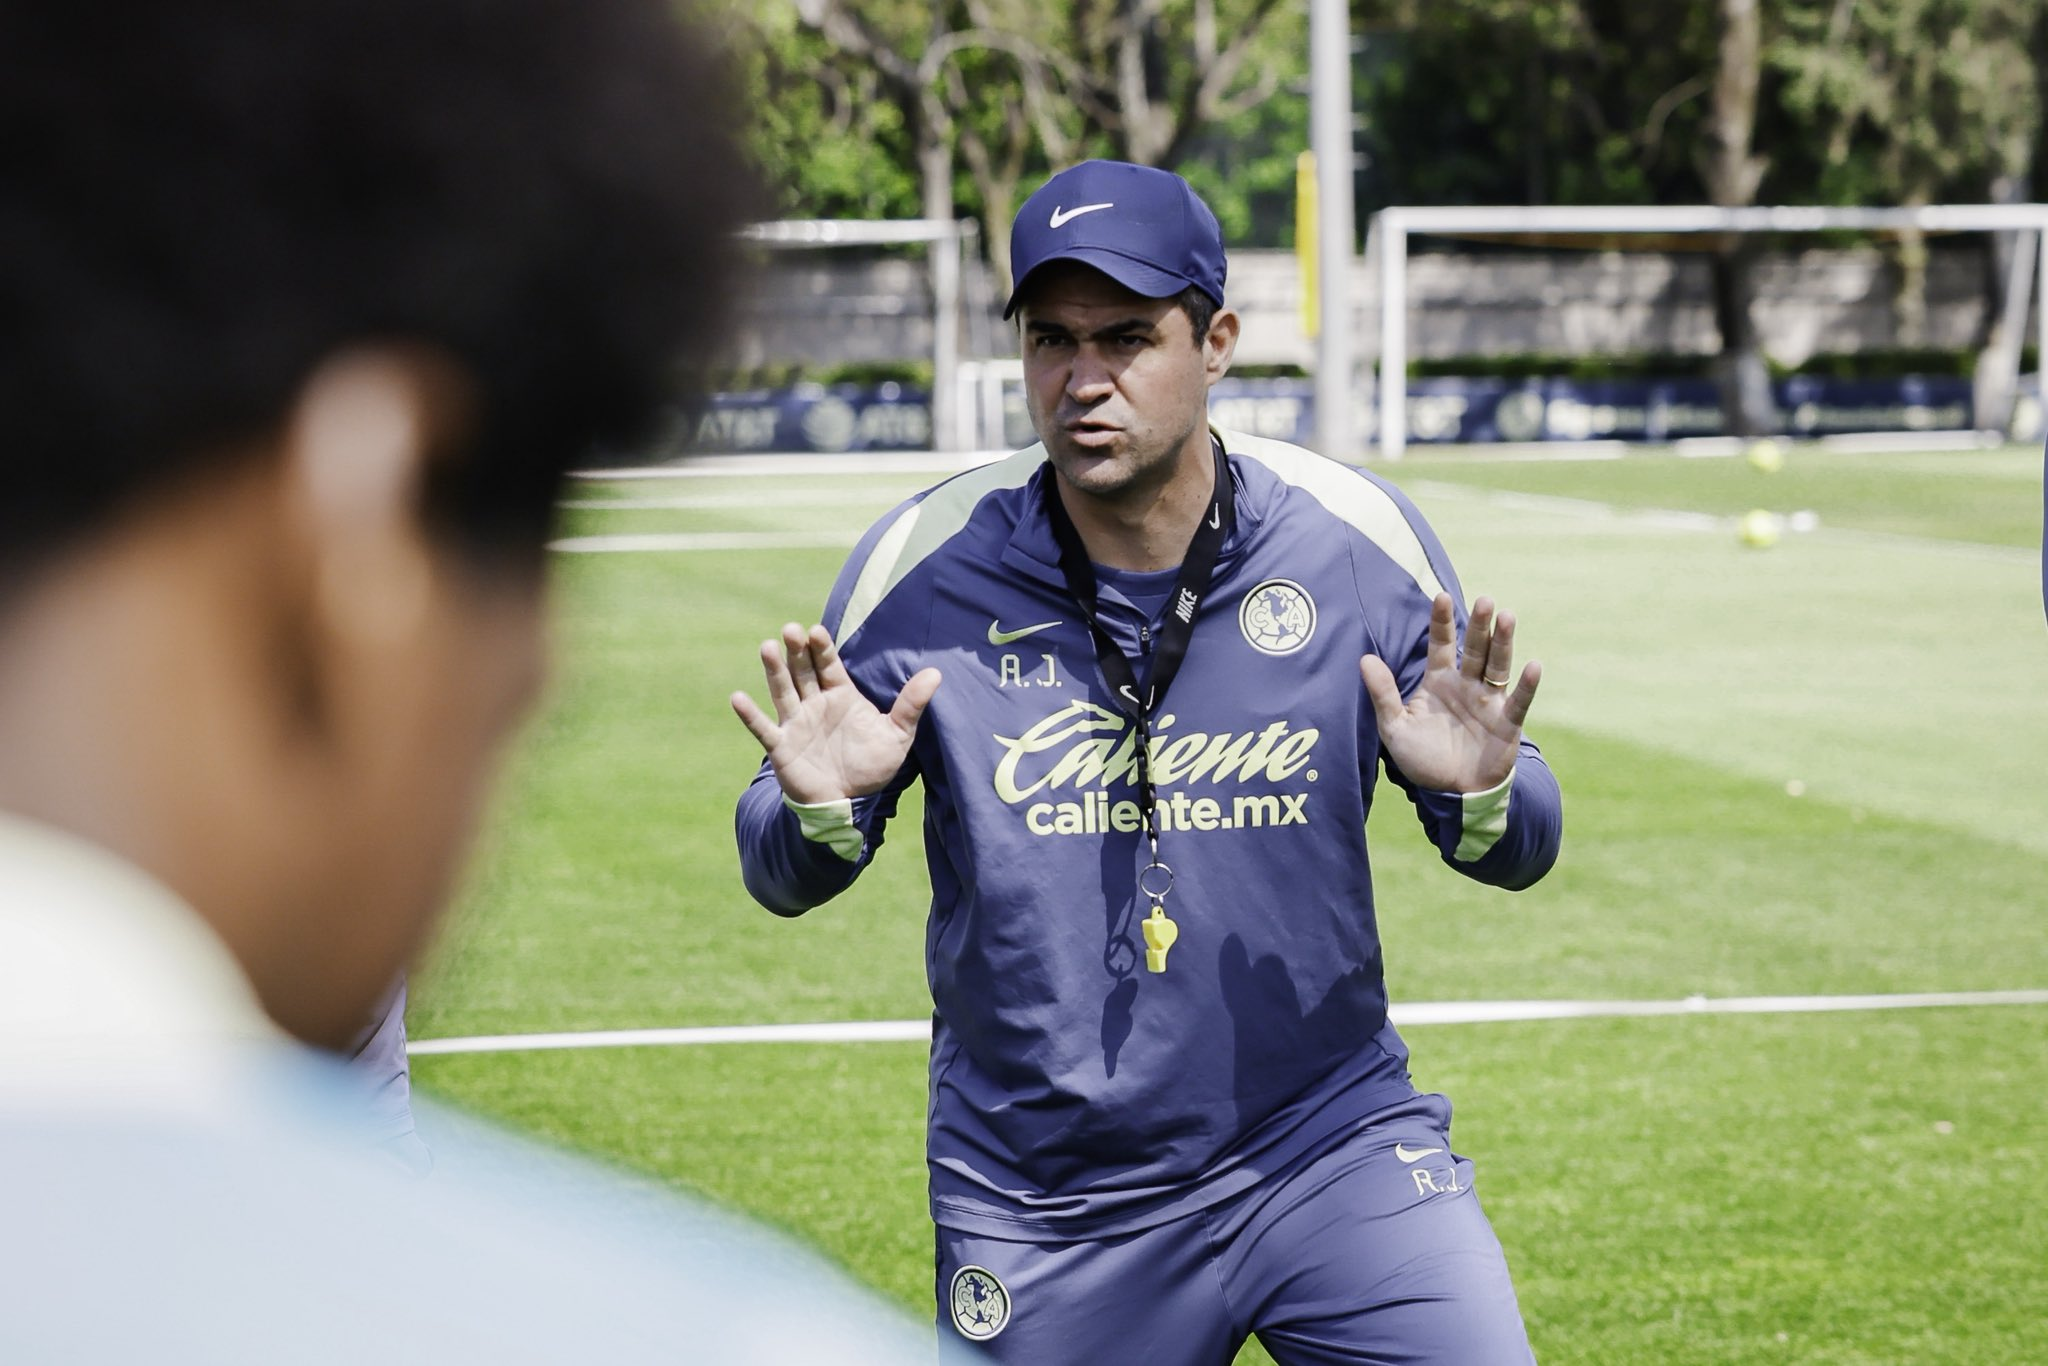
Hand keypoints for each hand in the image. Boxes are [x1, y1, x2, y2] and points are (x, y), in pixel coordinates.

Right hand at [730, 623, 940, 804]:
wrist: (848, 802)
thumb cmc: (870, 766)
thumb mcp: (898, 735)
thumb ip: (911, 704)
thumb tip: (937, 673)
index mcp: (840, 696)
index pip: (829, 665)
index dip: (821, 648)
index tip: (815, 630)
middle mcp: (814, 704)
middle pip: (803, 671)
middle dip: (797, 650)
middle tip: (791, 629)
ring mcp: (795, 723)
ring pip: (783, 691)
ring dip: (774, 670)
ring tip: (767, 647)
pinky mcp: (781, 746)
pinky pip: (763, 728)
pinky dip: (750, 715)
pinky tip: (737, 697)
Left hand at [1359, 594, 1539, 793]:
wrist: (1452, 794)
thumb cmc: (1422, 759)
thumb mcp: (1395, 727)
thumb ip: (1383, 693)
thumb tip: (1364, 658)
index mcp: (1439, 681)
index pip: (1441, 644)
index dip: (1441, 621)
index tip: (1440, 596)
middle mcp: (1466, 685)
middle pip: (1475, 648)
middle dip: (1479, 624)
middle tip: (1484, 600)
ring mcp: (1488, 701)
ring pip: (1497, 665)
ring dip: (1503, 642)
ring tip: (1506, 617)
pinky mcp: (1507, 722)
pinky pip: (1518, 701)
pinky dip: (1527, 685)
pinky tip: (1533, 666)